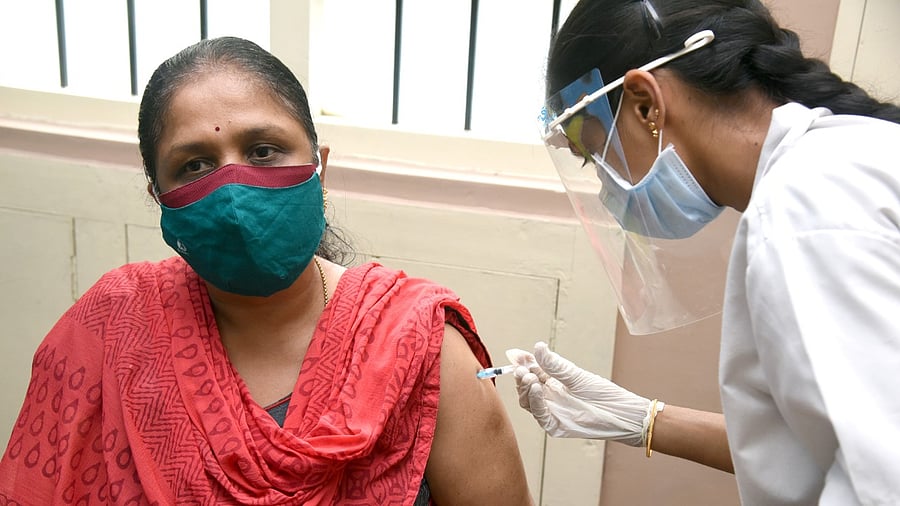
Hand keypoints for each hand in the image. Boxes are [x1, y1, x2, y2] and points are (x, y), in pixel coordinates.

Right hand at [506, 342, 656, 446]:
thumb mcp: (576, 376)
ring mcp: (551, 411)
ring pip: (528, 401)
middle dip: (521, 376)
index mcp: (554, 382)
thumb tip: (537, 347)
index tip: (514, 355)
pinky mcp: (555, 425)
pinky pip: (539, 414)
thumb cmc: (603, 394)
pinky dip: (534, 402)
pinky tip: (535, 389)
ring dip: (525, 388)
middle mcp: (550, 397)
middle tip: (521, 369)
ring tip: (529, 377)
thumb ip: (554, 365)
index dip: (523, 363)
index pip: (532, 371)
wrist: (621, 413)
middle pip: (526, 387)